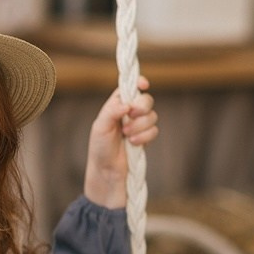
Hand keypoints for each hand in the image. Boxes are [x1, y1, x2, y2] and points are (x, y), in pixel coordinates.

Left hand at [83, 77, 157, 208]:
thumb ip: (111, 112)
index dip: (139, 83)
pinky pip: (154, 130)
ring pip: (152, 116)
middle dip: (142, 107)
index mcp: (116, 105)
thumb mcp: (100, 127)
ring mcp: (139, 125)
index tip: (143, 85)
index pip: (130, 87)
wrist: (107, 171)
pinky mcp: (146, 137)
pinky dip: (145, 136)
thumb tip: (127, 104)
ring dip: (140, 126)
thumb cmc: (100, 148)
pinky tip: (133, 143)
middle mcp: (129, 112)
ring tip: (127, 136)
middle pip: (146, 99)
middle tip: (131, 115)